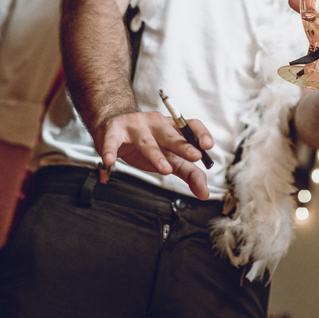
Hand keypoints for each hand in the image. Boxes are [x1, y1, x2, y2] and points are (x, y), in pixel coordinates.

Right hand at [95, 110, 214, 199]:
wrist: (113, 126)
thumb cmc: (146, 143)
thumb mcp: (170, 157)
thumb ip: (189, 173)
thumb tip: (205, 193)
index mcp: (172, 128)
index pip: (190, 125)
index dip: (200, 133)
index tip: (208, 145)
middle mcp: (156, 124)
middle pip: (171, 134)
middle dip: (183, 145)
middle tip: (195, 156)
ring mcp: (135, 126)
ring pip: (147, 141)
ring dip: (156, 155)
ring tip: (165, 169)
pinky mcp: (114, 131)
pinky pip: (112, 141)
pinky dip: (110, 150)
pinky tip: (110, 160)